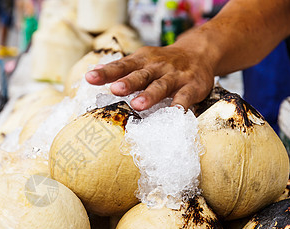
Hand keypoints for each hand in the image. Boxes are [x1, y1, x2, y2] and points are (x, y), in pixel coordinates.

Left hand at [85, 45, 214, 110]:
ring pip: (161, 86)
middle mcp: (157, 67)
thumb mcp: (141, 60)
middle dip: (128, 82)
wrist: (199, 52)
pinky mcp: (191, 86)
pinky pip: (185, 97)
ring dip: (150, 95)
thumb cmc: (163, 62)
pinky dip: (180, 105)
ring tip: (138, 104)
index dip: (106, 72)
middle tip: (115, 89)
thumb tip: (94, 71)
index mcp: (142, 60)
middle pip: (140, 74)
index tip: (90, 77)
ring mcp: (175, 76)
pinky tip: (174, 114)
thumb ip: (120, 68)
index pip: (121, 65)